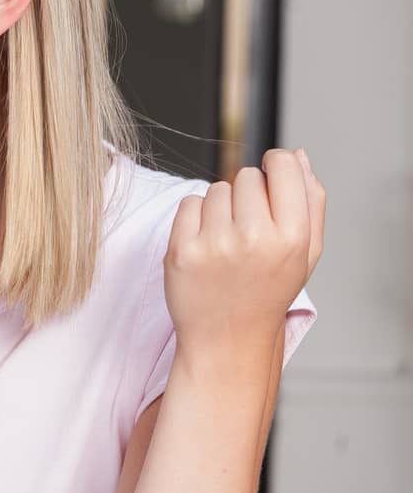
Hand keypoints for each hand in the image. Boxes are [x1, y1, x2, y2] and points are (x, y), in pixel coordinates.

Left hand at [164, 148, 325, 375]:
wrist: (228, 338)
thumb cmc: (269, 291)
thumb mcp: (306, 252)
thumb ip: (310, 201)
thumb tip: (300, 155)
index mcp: (292, 237)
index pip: (284, 166)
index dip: (276, 163)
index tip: (271, 175)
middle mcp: (254, 238)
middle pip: (246, 176)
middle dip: (248, 194)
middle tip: (249, 228)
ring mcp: (215, 244)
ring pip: (217, 188)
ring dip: (221, 207)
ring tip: (228, 241)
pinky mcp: (182, 250)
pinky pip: (189, 203)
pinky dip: (196, 217)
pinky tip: (206, 244)